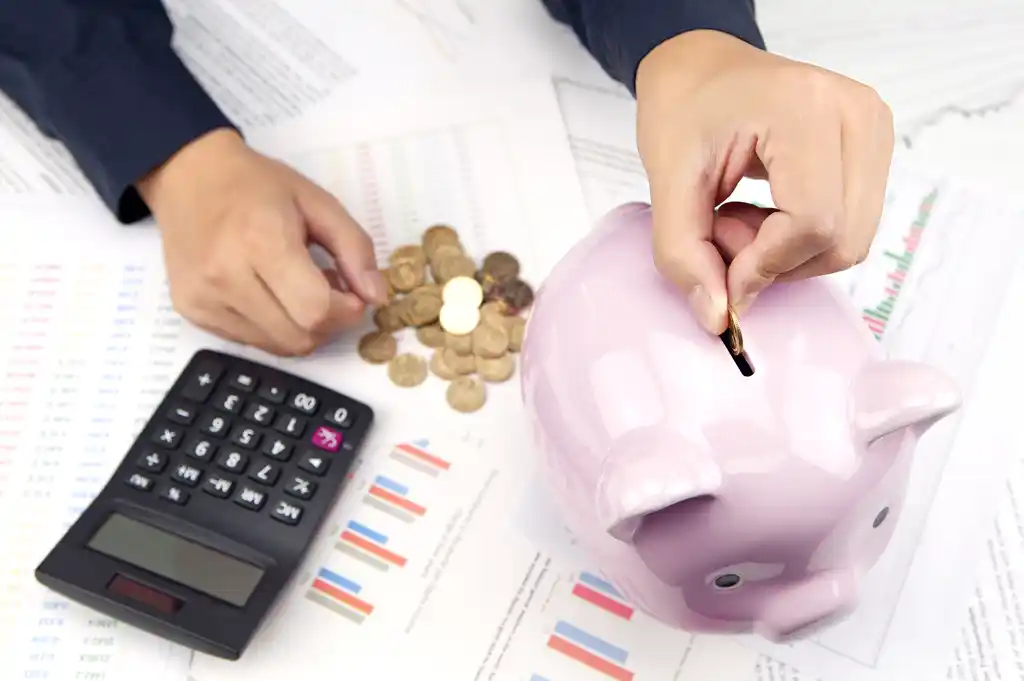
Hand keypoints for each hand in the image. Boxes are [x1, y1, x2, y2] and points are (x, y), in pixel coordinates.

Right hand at [137, 128, 386, 355]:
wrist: (188, 176)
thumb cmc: (256, 185)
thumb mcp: (318, 202)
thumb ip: (355, 248)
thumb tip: (376, 296)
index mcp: (261, 241)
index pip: (315, 310)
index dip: (346, 311)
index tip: (353, 293)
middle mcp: (225, 276)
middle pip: (299, 337)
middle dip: (329, 323)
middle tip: (329, 290)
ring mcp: (203, 299)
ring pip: (277, 347)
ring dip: (301, 328)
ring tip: (297, 289)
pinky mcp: (192, 312)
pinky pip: (250, 342)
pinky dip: (273, 328)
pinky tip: (270, 294)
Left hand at [635, 30, 893, 333]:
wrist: (701, 69)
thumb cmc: (683, 106)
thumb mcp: (665, 179)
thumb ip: (684, 252)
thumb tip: (719, 316)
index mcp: (806, 107)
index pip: (812, 221)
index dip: (764, 265)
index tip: (719, 272)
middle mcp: (856, 113)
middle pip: (841, 239)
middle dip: (776, 261)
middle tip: (722, 233)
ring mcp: (873, 129)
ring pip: (850, 241)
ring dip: (788, 254)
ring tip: (739, 219)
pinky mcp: (872, 149)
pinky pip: (850, 226)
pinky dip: (802, 241)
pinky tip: (764, 214)